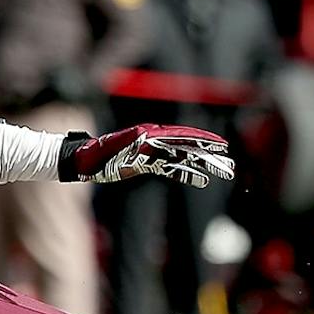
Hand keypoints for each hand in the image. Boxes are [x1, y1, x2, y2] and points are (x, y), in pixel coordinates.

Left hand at [62, 124, 236, 187]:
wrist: (83, 162)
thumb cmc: (96, 155)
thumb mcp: (110, 148)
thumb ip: (127, 140)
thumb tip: (143, 133)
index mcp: (150, 135)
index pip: (182, 136)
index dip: (202, 140)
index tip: (221, 145)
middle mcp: (154, 142)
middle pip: (188, 147)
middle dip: (210, 156)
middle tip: (230, 165)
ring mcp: (152, 152)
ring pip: (183, 158)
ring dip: (204, 165)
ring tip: (224, 171)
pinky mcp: (147, 163)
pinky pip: (172, 168)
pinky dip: (188, 173)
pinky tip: (203, 180)